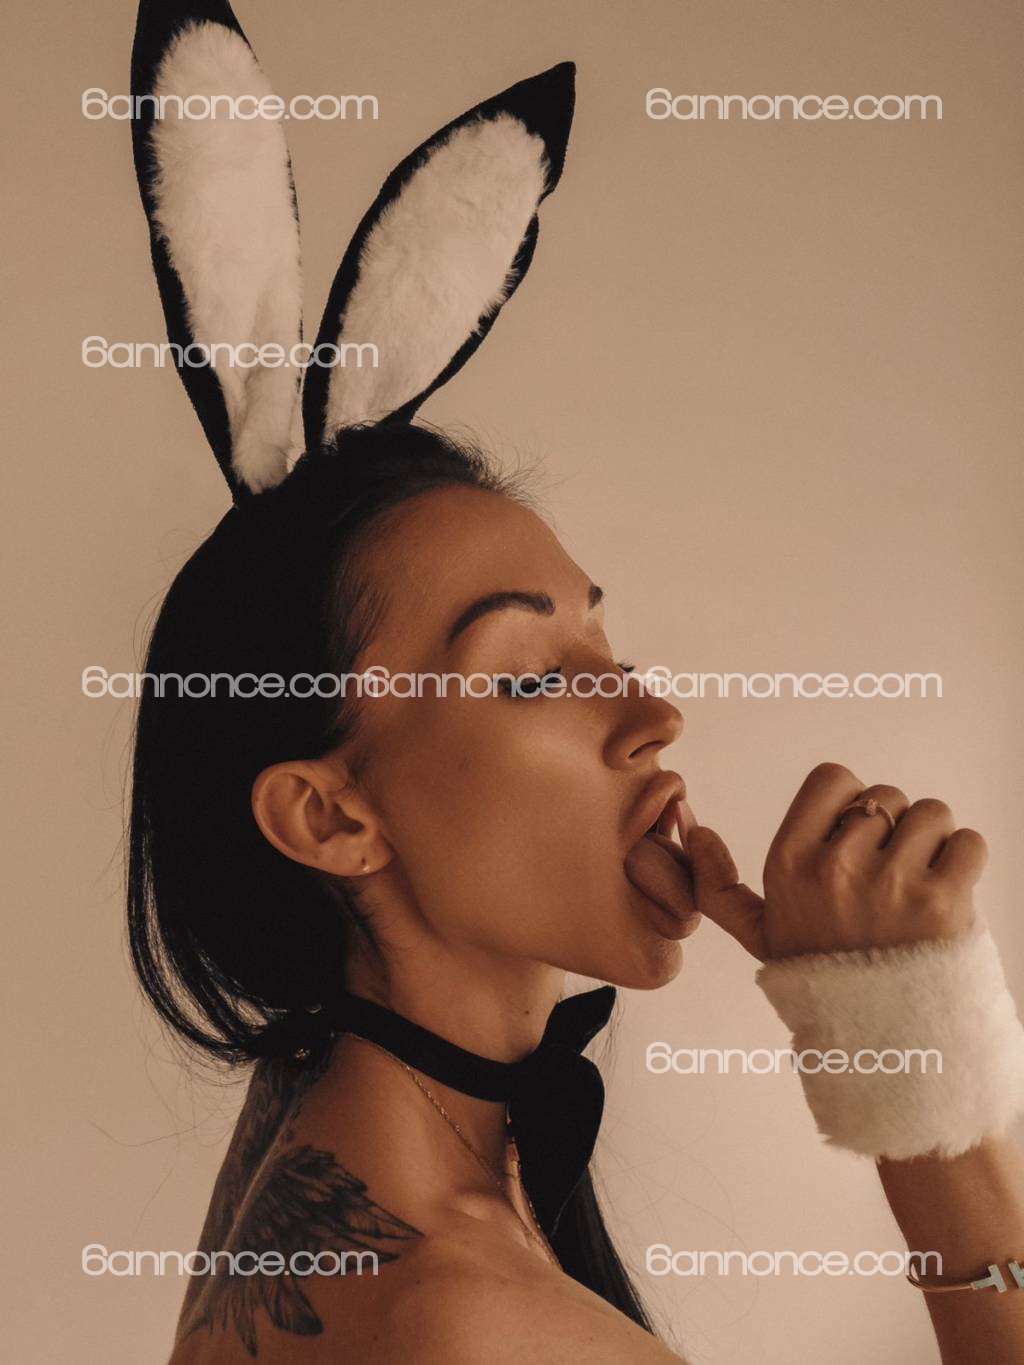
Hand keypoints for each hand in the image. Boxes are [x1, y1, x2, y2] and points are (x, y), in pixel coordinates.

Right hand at [685, 762, 986, 960]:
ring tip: (920, 886)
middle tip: (890, 879)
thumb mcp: (762, 934)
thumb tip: (688, 828)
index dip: (852, 804)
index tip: (855, 843)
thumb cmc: (823, 980)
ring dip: (934, 844)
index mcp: (789, 862)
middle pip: (886, 797)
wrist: (882, 1040)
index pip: (834, 779)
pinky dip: (966, 860)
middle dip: (895, 830)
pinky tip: (948, 892)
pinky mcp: (943, 901)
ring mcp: (890, 883)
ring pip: (931, 814)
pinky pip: (968, 842)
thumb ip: (718, 886)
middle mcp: (834, 867)